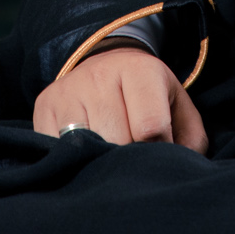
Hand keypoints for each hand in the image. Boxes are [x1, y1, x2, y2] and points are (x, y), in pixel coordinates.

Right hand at [34, 46, 208, 152]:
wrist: (104, 65)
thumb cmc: (148, 96)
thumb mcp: (178, 107)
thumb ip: (190, 140)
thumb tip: (179, 168)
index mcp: (140, 70)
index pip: (150, 128)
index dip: (157, 151)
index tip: (157, 154)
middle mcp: (100, 75)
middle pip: (117, 140)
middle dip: (128, 159)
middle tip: (132, 159)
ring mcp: (69, 90)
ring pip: (86, 147)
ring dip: (100, 161)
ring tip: (110, 156)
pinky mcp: (44, 105)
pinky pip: (57, 148)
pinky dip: (73, 159)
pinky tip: (86, 153)